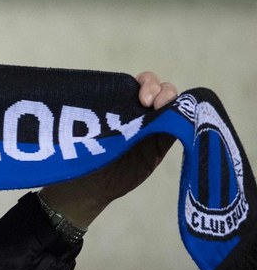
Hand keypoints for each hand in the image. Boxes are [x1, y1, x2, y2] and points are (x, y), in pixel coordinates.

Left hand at [37, 72, 176, 227]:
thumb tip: (111, 101)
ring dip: (172, 101)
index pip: (138, 82)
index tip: (141, 98)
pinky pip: (179, 125)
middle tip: (149, 103)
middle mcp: (138, 110)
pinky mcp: (163, 141)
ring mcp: (152, 125)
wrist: (91, 187)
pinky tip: (183, 120)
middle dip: (159, 90)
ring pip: (171, 104)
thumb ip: (104, 118)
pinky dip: (184, 119)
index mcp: (118, 101)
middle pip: (158, 89)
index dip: (145, 83)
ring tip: (162, 109)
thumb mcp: (91, 132)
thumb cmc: (84, 155)